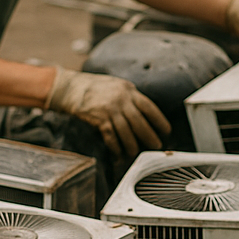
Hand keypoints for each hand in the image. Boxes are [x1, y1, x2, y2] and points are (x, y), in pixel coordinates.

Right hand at [44, 67, 170, 157]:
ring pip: (126, 131)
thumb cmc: (97, 87)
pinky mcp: (98, 118)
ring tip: (137, 153)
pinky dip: (116, 146)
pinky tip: (119, 153)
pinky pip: (110, 136)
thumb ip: (131, 96)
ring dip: (132, 145)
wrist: (71, 87)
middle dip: (149, 136)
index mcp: (129, 91)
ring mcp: (109, 110)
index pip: (149, 107)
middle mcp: (121, 100)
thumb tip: (146, 111)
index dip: (160, 120)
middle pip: (139, 122)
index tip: (167, 131)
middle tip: (156, 146)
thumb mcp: (118, 85)